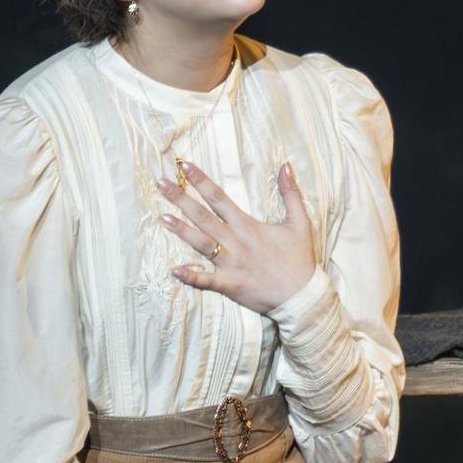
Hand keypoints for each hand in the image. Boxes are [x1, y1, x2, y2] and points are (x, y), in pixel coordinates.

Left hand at [159, 161, 315, 314]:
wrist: (301, 296)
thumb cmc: (299, 259)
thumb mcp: (300, 222)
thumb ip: (291, 193)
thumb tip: (286, 166)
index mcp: (248, 226)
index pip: (219, 198)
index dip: (201, 181)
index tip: (184, 166)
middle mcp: (235, 242)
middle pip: (203, 216)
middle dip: (181, 199)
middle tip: (161, 184)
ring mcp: (230, 264)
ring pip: (201, 243)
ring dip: (181, 231)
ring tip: (162, 217)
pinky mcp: (230, 284)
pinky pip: (207, 281)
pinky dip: (191, 277)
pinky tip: (175, 271)